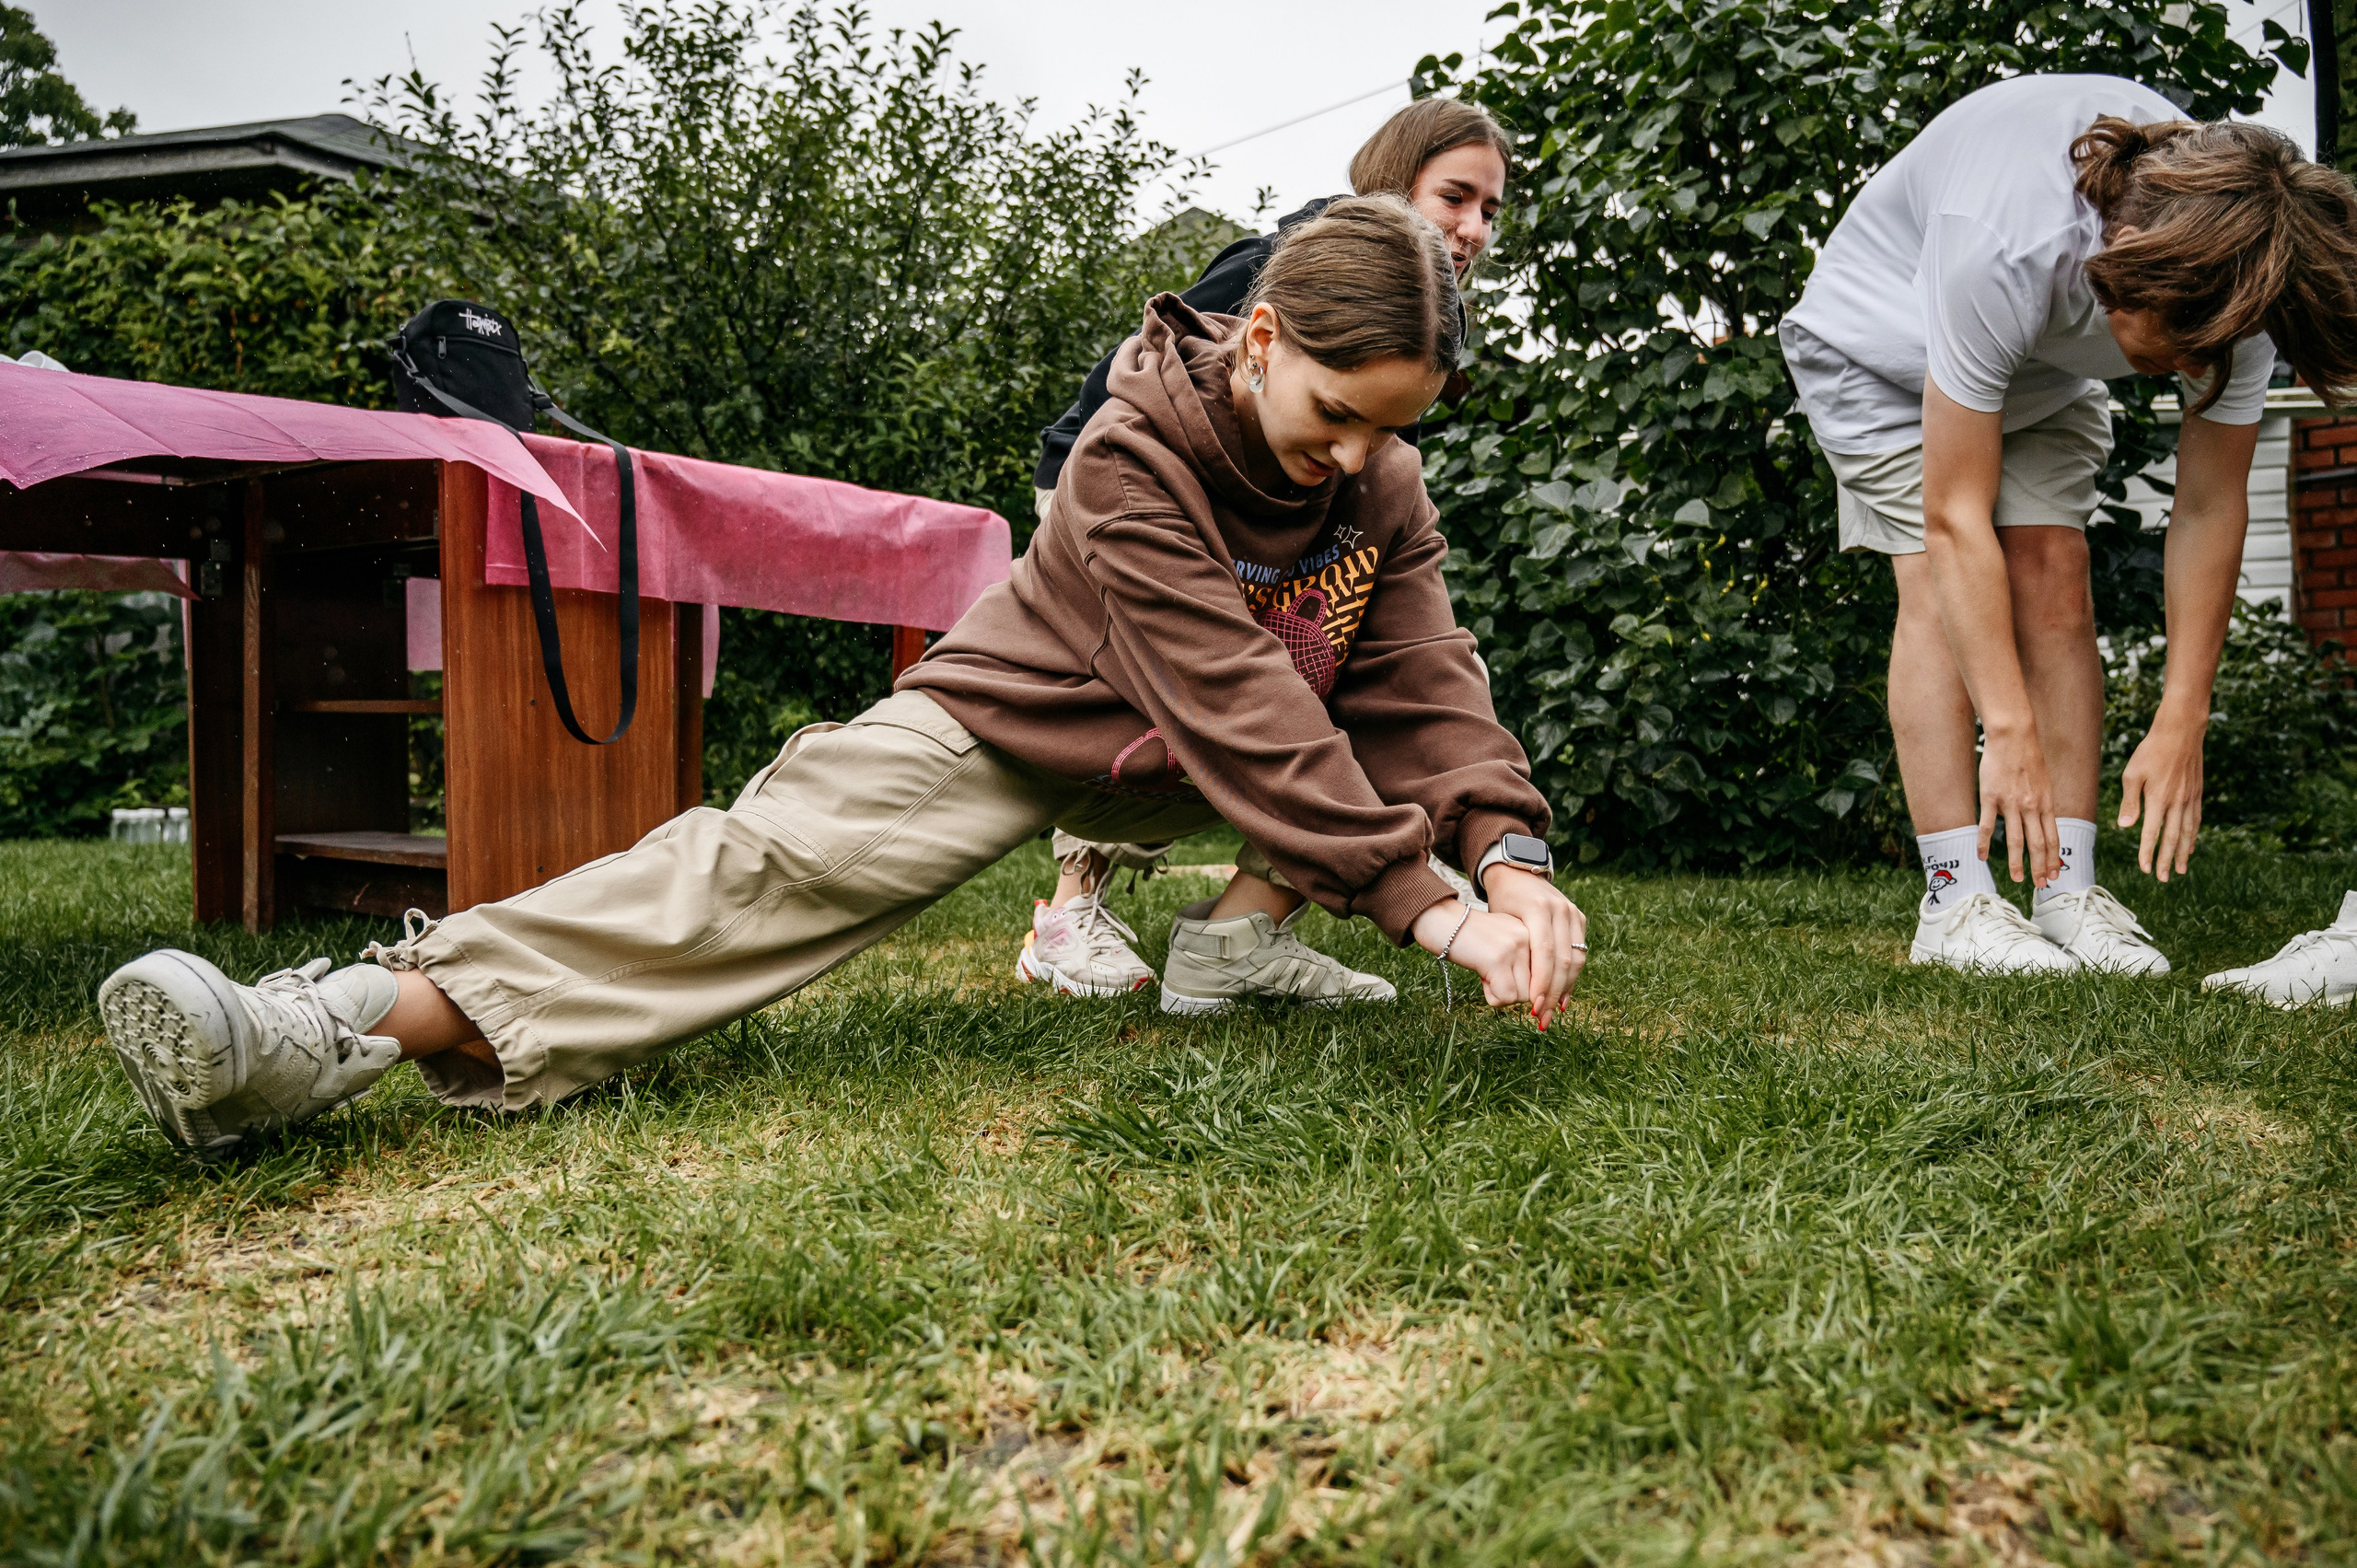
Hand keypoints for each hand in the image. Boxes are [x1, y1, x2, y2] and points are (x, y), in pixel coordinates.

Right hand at [1411, 879, 1586, 1030]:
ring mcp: (1516, 946)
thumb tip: (1541, 1000)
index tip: (1543, 1014)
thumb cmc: (1472, 938)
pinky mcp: (1498, 959)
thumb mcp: (1507, 943)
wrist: (1440, 920)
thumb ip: (1526, 962)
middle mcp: (1532, 935)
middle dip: (1521, 995)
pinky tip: (1480, 975)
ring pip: (1524, 996)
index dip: (1551, 996)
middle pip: (1541, 989)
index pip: (1556, 973)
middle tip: (1496, 978)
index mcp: (1538, 930)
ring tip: (1485, 972)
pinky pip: (1505, 997)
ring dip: (1503, 994)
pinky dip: (1492, 995)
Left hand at [1480, 864, 1586, 1027]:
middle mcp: (1560, 909)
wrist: (1517, 873)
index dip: (1541, 982)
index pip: (1544, 953)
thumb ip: (1511, 950)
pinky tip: (1563, 995)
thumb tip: (1511, 991)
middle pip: (1564, 959)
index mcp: (1538, 908)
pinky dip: (1572, 976)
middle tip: (1542, 1017)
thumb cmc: (1501, 901)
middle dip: (1554, 992)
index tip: (1533, 1006)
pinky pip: (1580, 952)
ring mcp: (1572, 912)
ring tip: (1553, 1011)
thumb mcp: (1499, 920)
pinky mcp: (1579, 917)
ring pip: (1576, 959)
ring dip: (1566, 988)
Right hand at [1978, 728, 2058, 886]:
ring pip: (2015, 840)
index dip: (2054, 859)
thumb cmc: (2028, 756)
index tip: (2055, 875)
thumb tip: (2040, 820)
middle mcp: (2031, 807)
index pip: (2053, 838)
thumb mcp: (2043, 781)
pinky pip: (1986, 826)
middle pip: (2037, 844)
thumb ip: (2041, 803)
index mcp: (2046, 803)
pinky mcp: (1991, 798)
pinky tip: (1982, 857)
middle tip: (2040, 885)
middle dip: (2040, 867)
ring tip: (2017, 879)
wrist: (2013, 736)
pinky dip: (1984, 844)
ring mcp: (2010, 803)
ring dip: (2017, 862)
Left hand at [2119, 708, 2205, 880]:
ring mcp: (2189, 798)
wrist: (2180, 732)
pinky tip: (2191, 844)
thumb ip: (2130, 802)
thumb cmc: (2151, 751)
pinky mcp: (2196, 793)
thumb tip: (2125, 827)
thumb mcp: (2132, 774)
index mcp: (2158, 800)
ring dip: (2183, 852)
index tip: (2146, 869)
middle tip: (2163, 878)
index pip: (2152, 833)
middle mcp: (2176, 802)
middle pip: (2172, 838)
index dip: (2148, 853)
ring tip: (2180, 869)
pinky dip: (2193, 835)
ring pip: (2187, 832)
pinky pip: (2195, 820)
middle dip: (2167, 860)